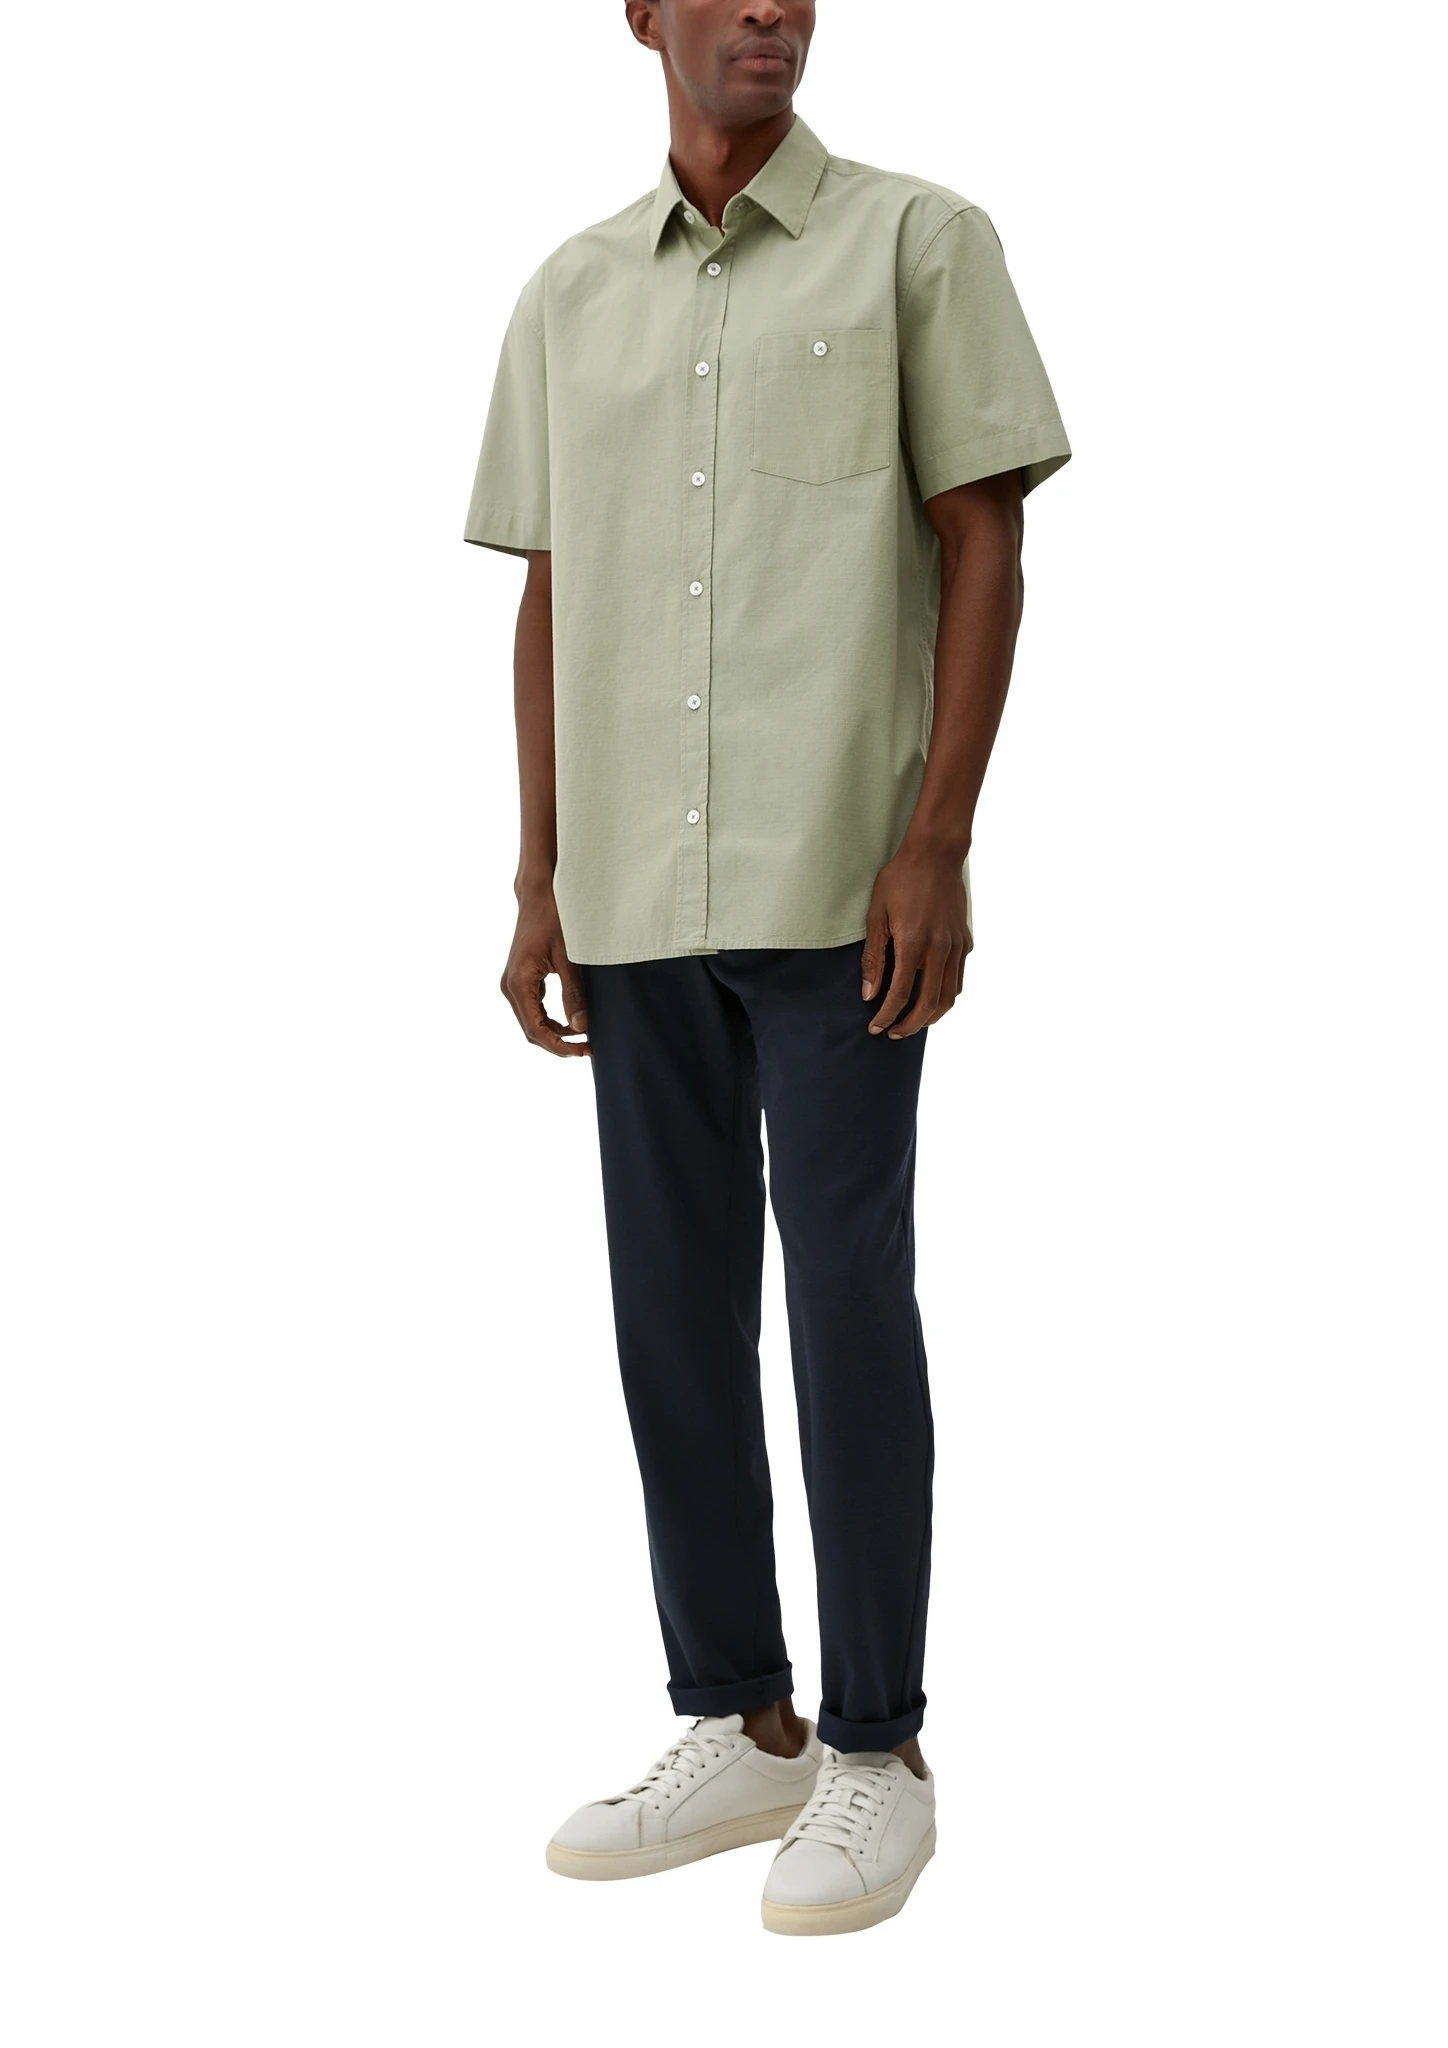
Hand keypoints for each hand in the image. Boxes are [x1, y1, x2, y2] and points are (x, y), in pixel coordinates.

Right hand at [501, 887, 589, 1056]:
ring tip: (582, 1037)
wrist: (539, 895)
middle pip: (531, 1029)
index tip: (583, 1051)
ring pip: (531, 1020)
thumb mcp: (568, 958)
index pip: (536, 1029)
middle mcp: (510, 986)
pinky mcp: (520, 978)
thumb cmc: (554, 919)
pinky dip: (549, 1019)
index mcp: (519, 983)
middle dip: (558, 1043)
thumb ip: (573, 994)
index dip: (559, 1046)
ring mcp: (513, 982)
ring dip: (554, 1032)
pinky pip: (532, 1008)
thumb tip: (580, 1027)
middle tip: (587, 1048)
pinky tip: (571, 1019)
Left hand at [860, 847, 969, 1037]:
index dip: (887, 1016)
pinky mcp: (964, 941)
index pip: (901, 994)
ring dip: (931, 1016)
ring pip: (949, 996)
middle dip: (910, 1025)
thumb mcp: (876, 915)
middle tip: (893, 1033)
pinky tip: (931, 999)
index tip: (876, 1027)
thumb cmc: (900, 879)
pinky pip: (958, 979)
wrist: (935, 854)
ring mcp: (956, 946)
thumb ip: (874, 957)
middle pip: (929, 1004)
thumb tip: (869, 993)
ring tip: (912, 1023)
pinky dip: (945, 996)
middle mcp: (940, 949)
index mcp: (915, 943)